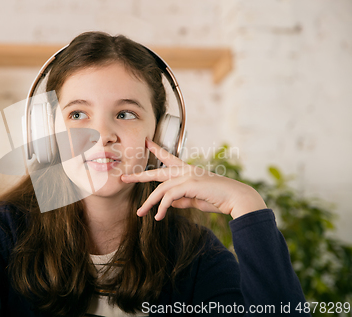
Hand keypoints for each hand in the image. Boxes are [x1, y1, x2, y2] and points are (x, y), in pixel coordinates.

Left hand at [120, 138, 266, 219]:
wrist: (236, 198)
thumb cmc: (218, 199)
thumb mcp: (195, 200)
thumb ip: (181, 200)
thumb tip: (167, 204)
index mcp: (188, 171)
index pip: (168, 158)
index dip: (156, 150)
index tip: (146, 142)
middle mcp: (186, 170)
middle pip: (157, 172)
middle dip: (139, 176)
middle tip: (124, 178)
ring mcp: (187, 176)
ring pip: (160, 189)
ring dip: (149, 203)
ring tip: (140, 213)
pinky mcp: (189, 185)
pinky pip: (169, 197)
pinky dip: (162, 208)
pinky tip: (159, 217)